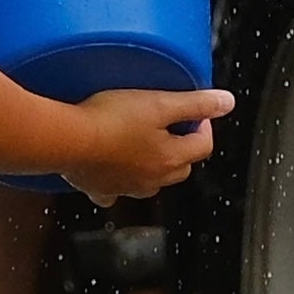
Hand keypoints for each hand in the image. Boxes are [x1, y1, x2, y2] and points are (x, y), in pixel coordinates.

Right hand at [59, 86, 232, 203]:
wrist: (66, 140)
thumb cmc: (108, 121)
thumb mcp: (159, 103)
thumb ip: (195, 103)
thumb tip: (227, 102)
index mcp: (170, 159)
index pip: (202, 145)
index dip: (203, 124)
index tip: (194, 111)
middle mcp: (152, 180)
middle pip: (181, 166)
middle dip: (182, 147)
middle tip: (172, 125)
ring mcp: (125, 187)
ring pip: (151, 181)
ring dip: (153, 165)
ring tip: (143, 143)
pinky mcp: (99, 188)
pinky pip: (114, 190)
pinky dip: (117, 181)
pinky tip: (110, 168)